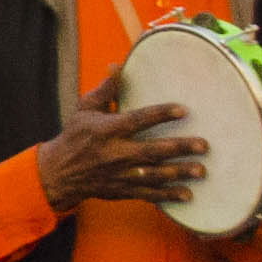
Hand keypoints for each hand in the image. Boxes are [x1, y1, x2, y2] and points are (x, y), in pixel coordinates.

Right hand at [39, 71, 209, 211]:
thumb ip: (105, 90)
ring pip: (154, 174)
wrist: (57, 173)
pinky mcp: (122, 189)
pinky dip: (168, 195)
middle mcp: (115, 153)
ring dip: (179, 172)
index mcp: (106, 130)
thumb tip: (117, 66)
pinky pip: (148, 194)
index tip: (183, 110)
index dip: (160, 114)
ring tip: (201, 171)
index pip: (137, 120)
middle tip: (204, 145)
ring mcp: (120, 174)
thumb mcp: (84, 110)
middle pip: (152, 150)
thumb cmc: (74, 137)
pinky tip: (188, 195)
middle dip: (179, 148)